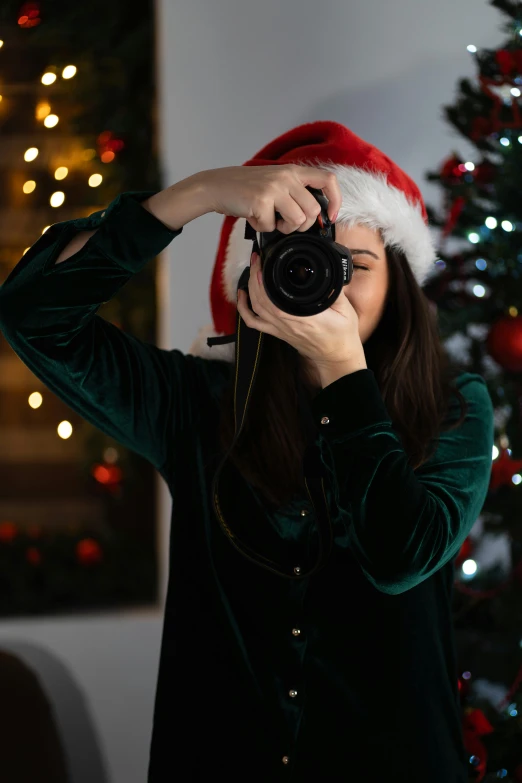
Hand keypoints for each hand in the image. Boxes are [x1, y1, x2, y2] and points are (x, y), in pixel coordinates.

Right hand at [198, 163, 341, 231]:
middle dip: (302, 225)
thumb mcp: (274, 182)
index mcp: (293, 171)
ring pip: (298, 221)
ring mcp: (274, 188)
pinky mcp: (261, 201)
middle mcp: (287, 177)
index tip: (330, 217)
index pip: (328, 180)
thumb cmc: (245, 189)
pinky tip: (253, 217)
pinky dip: (262, 228)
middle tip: (285, 224)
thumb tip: (314, 217)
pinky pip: (273, 226)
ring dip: (283, 228)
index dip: (335, 200)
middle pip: (313, 210)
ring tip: (269, 220)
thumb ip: (294, 192)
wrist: (216, 186)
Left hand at [237, 251, 364, 367]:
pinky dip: (244, 309)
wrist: (336, 357)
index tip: (263, 262)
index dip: (262, 280)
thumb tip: (329, 271)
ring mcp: (279, 329)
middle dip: (255, 276)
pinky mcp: (277, 333)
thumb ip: (335, 290)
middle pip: (260, 299)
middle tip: (257, 259)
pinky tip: (242, 296)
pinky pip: (254, 322)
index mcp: (302, 317)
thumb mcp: (345, 310)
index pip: (273, 298)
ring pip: (255, 309)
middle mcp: (286, 324)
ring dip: (250, 288)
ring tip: (252, 270)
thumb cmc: (341, 336)